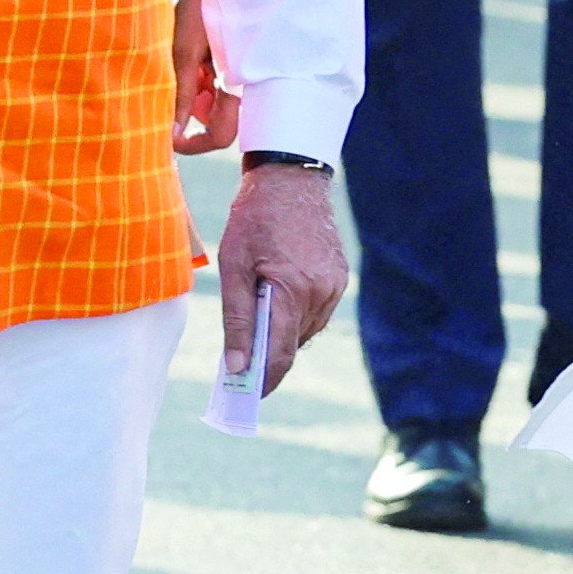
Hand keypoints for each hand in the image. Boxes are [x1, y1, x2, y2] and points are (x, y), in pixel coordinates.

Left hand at [169, 0, 238, 153]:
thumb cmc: (204, 1)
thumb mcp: (184, 48)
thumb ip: (181, 93)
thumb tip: (172, 133)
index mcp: (237, 81)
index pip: (218, 135)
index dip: (191, 142)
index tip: (166, 134)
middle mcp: (244, 81)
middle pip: (214, 118)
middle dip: (190, 107)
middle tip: (175, 79)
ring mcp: (240, 69)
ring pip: (213, 99)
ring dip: (194, 87)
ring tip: (182, 57)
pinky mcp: (236, 57)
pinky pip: (218, 79)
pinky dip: (200, 72)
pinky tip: (192, 49)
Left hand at [215, 164, 346, 396]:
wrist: (291, 178)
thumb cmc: (254, 218)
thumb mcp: (234, 265)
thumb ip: (236, 318)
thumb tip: (237, 365)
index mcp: (292, 290)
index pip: (280, 353)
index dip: (263, 379)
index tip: (247, 395)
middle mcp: (321, 293)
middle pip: (292, 344)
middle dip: (268, 355)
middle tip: (241, 357)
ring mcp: (334, 286)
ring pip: (304, 330)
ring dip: (282, 332)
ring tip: (257, 309)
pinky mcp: (339, 278)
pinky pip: (315, 311)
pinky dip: (295, 314)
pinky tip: (277, 294)